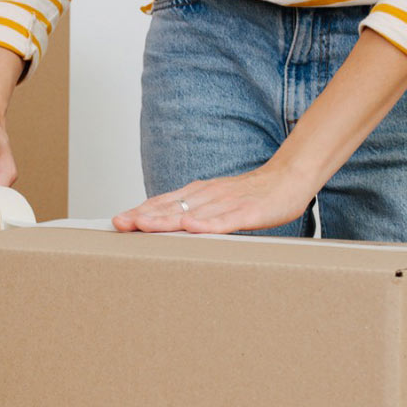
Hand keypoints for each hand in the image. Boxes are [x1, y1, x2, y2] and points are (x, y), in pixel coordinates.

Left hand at [112, 164, 315, 233]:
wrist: (290, 177)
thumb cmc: (251, 195)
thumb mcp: (215, 202)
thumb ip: (192, 212)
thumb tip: (166, 226)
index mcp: (198, 194)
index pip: (163, 203)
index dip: (140, 211)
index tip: (117, 221)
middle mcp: (207, 196)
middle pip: (171, 207)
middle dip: (143, 216)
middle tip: (119, 224)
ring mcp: (227, 203)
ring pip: (192, 212)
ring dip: (166, 219)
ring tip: (142, 225)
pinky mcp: (248, 211)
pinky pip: (225, 220)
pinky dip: (207, 224)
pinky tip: (191, 228)